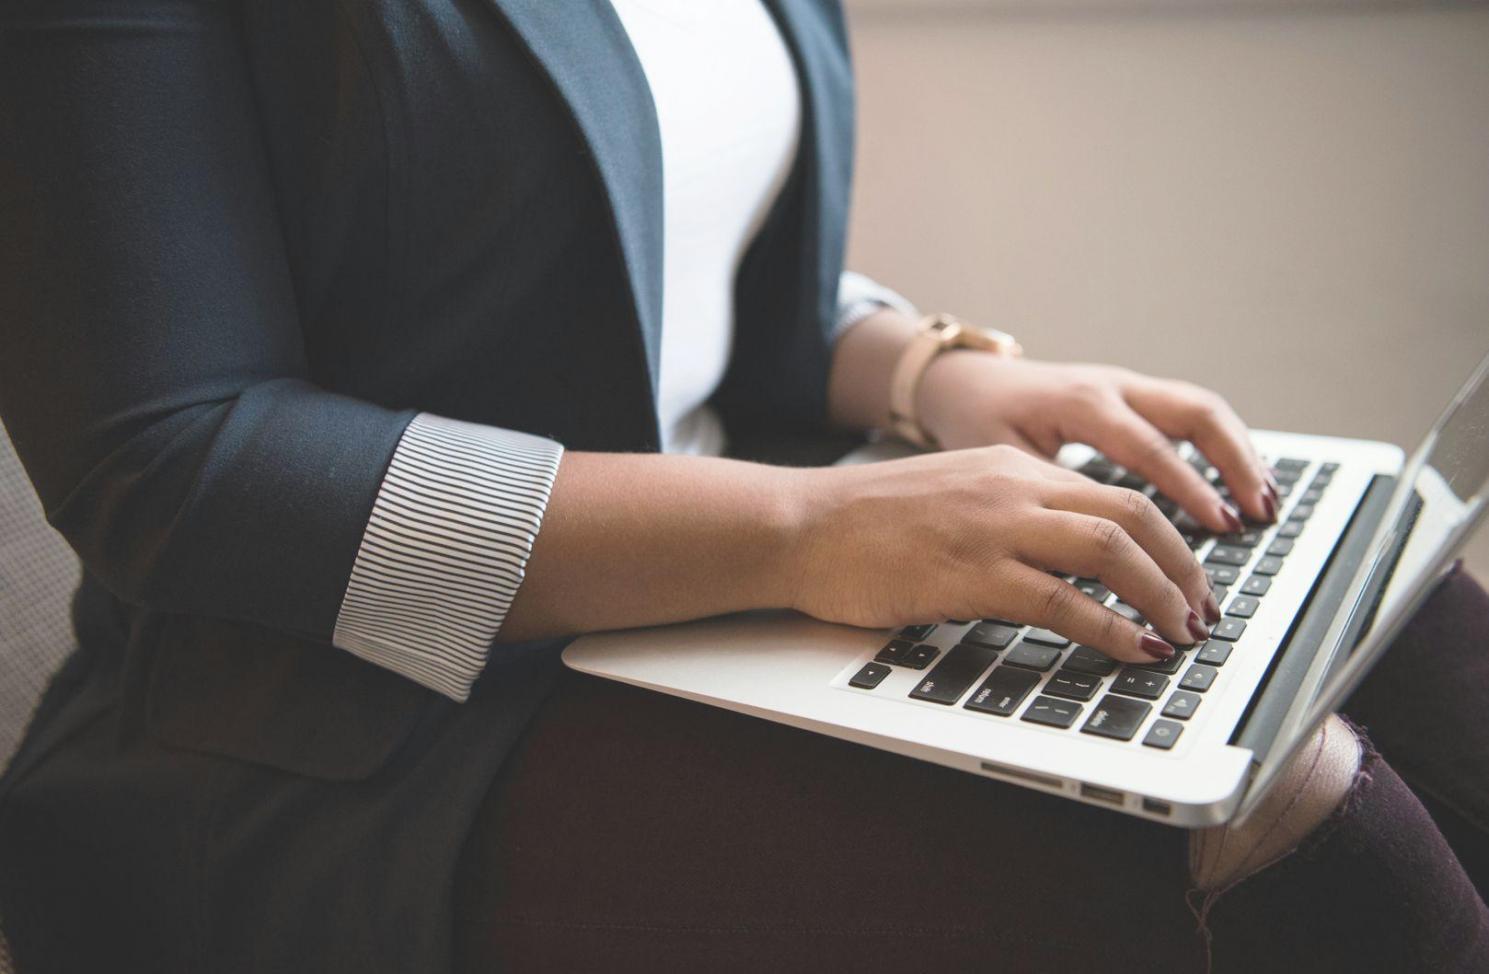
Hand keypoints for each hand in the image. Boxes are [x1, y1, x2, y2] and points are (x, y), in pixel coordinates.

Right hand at [791, 445, 1219, 662]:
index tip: (1188, 578)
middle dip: (1185, 568)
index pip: (1118, 493)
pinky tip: (1134, 650)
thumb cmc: (864, 522)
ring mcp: (993, 529)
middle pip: (1133, 514)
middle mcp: (1013, 488)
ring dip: (1162, 596)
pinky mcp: (969, 575)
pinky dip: (1112, 629)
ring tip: (1182, 634)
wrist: (800, 526)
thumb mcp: (953, 498)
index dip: (1170, 539)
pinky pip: (1063, 601)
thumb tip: (1065, 562)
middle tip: (1203, 611)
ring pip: (1111, 550)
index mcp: (1011, 468)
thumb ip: (1010, 515)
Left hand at [916, 354, 1278, 533]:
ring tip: (1265, 503)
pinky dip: (1221, 446)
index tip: (1220, 526)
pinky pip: (1189, 413)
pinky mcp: (1131, 394)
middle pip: (1195, 413)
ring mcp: (1126, 386)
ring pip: (1201, 409)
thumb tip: (1093, 553)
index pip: (1150, 448)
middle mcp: (1111, 387)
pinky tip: (1239, 483)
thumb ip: (1050, 498)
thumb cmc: (976, 423)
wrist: (962, 382)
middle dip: (1234, 464)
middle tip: (1260, 513)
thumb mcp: (1002, 462)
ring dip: (1238, 453)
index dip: (1189, 490)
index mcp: (1080, 403)